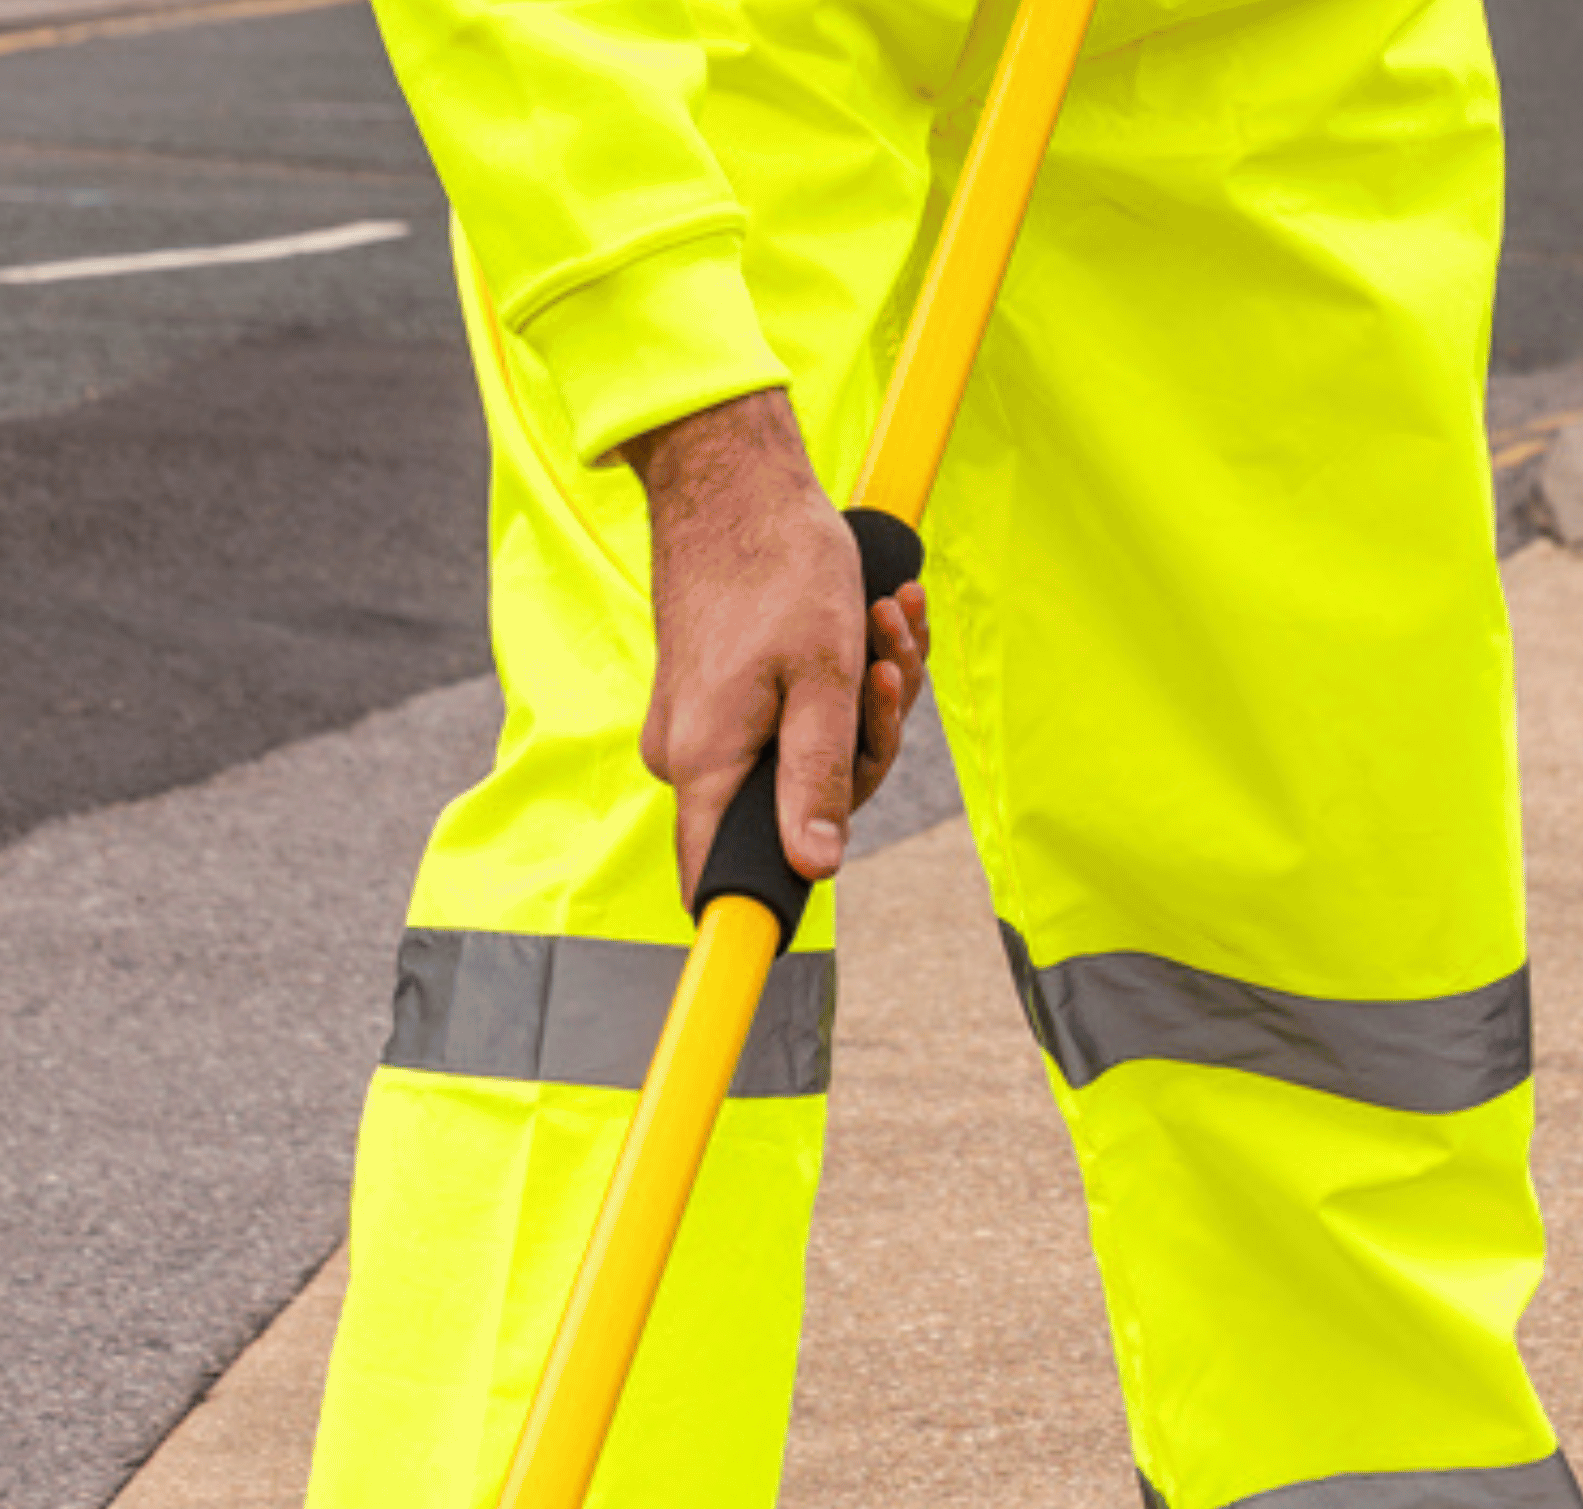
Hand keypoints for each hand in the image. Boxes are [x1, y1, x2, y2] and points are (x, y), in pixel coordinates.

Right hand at [617, 388, 929, 908]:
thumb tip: (816, 869)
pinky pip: (792, 717)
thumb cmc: (780, 566)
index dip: (746, 913)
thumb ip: (817, 780)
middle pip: (792, 809)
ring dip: (867, 697)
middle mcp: (691, 755)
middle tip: (890, 668)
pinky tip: (876, 621)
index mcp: (707, 762)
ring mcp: (702, 725)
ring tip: (890, 622)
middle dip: (867, 743)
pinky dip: (841, 678)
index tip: (747, 955)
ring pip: (804, 754)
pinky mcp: (718, 695)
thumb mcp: (822, 679)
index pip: (713, 876)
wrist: (733, 478)